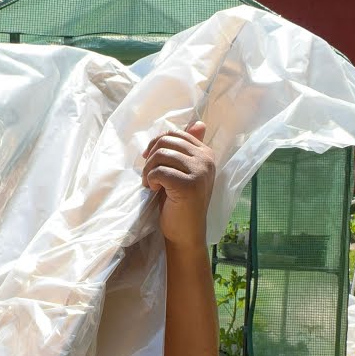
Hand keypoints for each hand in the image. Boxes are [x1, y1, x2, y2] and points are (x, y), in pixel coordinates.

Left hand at [142, 121, 215, 250]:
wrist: (185, 233)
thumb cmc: (180, 202)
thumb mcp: (184, 171)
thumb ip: (187, 148)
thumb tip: (198, 122)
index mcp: (206, 153)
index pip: (175, 134)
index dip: (157, 145)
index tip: (150, 161)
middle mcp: (206, 160)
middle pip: (166, 141)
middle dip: (150, 157)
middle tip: (148, 175)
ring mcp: (200, 172)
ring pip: (161, 155)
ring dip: (148, 170)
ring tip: (149, 184)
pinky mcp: (188, 185)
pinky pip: (158, 171)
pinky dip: (149, 180)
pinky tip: (153, 190)